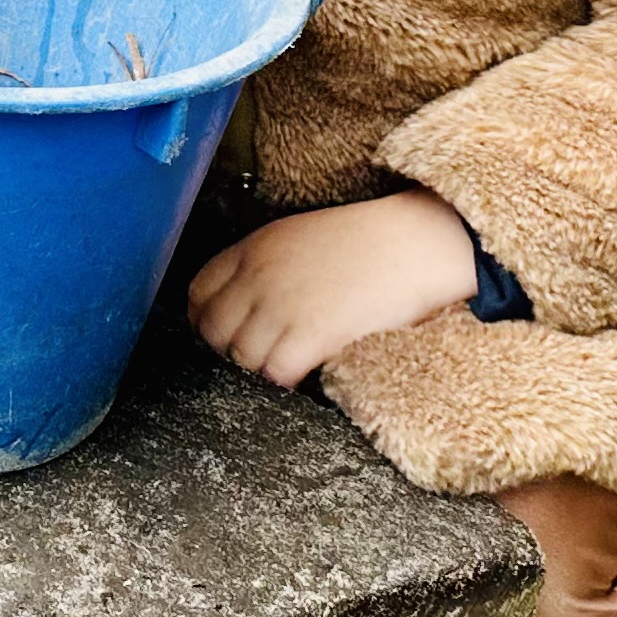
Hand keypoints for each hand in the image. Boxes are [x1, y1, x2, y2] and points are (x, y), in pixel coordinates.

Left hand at [188, 189, 479, 388]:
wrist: (418, 242)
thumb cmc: (369, 242)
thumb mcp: (300, 236)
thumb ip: (264, 265)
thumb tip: (244, 304)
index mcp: (253, 247)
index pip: (198, 292)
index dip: (204, 320)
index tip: (219, 334)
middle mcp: (258, 276)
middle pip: (213, 330)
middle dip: (228, 349)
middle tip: (258, 355)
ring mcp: (281, 305)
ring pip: (241, 356)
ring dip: (259, 367)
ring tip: (287, 363)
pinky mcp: (310, 334)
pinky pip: (275, 372)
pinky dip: (285, 379)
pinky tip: (304, 371)